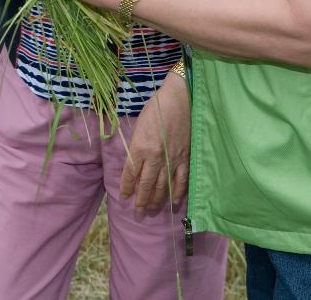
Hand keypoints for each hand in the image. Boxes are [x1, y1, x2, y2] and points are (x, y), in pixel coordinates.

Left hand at [119, 71, 190, 213]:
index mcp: (140, 147)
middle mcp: (156, 157)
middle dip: (141, 199)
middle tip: (138, 211)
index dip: (126, 187)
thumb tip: (136, 162)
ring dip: (157, 200)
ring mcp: (173, 159)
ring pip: (163, 186)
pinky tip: (173, 202)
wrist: (180, 99)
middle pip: (147, 184)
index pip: (131, 173)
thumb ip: (137, 146)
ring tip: (151, 210)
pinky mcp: (186, 158)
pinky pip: (181, 180)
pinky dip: (177, 193)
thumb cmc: (156, 108)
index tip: (124, 196)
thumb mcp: (139, 126)